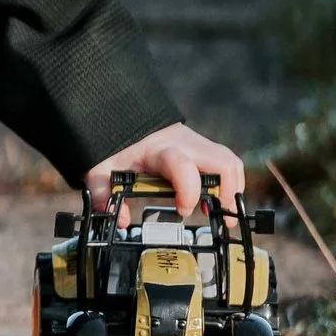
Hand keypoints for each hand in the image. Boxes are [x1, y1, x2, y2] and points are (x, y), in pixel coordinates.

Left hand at [85, 123, 246, 215]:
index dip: (189, 191)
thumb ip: (104, 194)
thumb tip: (121, 221)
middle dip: (226, 193)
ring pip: (231, 162)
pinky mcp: (203, 147)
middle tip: (219, 217)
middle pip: (223, 163)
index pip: (183, 166)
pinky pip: (226, 162)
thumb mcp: (103, 168)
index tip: (184, 211)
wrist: (124, 115)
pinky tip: (216, 200)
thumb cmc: (117, 144)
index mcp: (160, 150)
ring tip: (221, 211)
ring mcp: (197, 143)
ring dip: (232, 189)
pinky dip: (228, 183)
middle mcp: (185, 144)